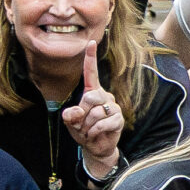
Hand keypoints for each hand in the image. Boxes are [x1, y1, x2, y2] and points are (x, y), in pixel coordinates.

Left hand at [62, 45, 125, 177]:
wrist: (96, 147)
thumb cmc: (83, 130)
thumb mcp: (71, 122)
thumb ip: (71, 116)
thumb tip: (76, 112)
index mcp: (92, 92)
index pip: (91, 73)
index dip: (90, 58)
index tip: (90, 42)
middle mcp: (104, 96)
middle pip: (91, 96)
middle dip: (83, 112)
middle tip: (82, 123)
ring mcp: (113, 107)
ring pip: (97, 112)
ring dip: (87, 125)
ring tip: (88, 130)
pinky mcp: (118, 119)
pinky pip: (103, 123)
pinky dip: (94, 131)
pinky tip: (95, 134)